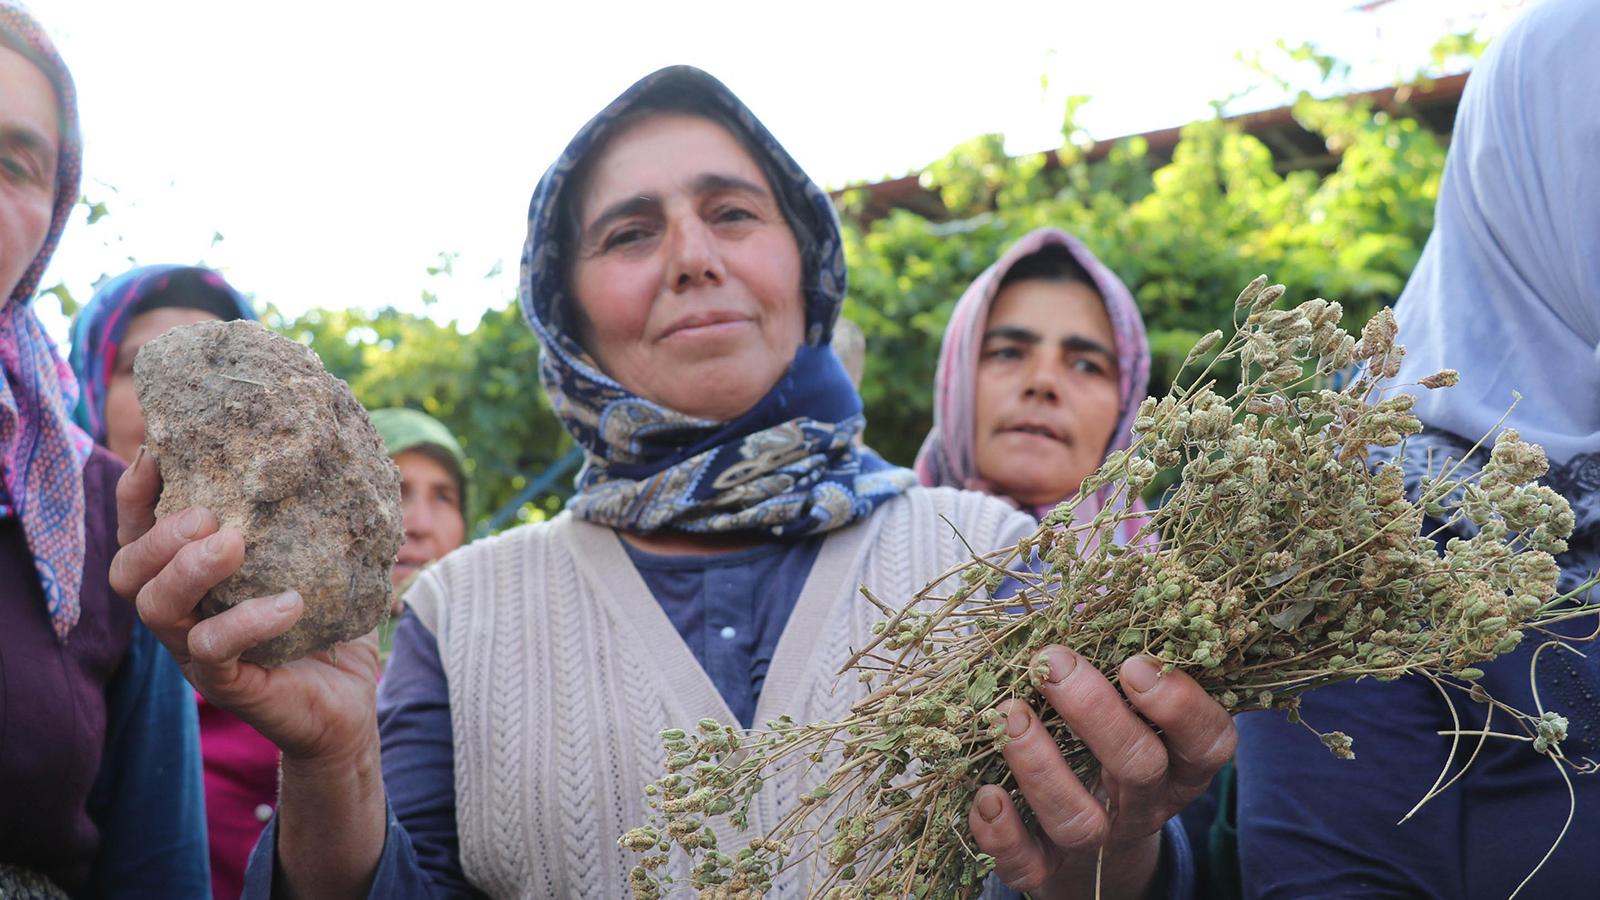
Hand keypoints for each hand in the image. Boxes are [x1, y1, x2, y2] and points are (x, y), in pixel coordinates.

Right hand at [109, 447, 381, 764]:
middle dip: (158, 535)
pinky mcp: (225, 683)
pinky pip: (214, 649)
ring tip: (233, 544)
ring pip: (157, 609)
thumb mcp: (311, 563)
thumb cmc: (323, 626)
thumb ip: (306, 517)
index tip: (156, 454)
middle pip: (129, 573)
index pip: (140, 533)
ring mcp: (195, 653)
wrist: (347, 707)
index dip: (136, 495)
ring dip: (189, 570)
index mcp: (190, 580)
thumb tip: (336, 453)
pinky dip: (246, 621)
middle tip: (208, 514)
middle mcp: (181, 615)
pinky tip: (290, 603)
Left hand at [968, 647, 1235, 899]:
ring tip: (1007, 715)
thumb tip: (1111, 566)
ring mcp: (1098, 841)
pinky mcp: (1048, 873)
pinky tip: (986, 794)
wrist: (1092, 860)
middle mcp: (1145, 804)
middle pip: (1138, 767)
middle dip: (1095, 713)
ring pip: (1081, 819)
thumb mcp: (1129, 703)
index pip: (1207, 740)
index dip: (1180, 705)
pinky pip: (1029, 864)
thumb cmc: (1106, 746)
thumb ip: (1122, 647)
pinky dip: (1004, 833)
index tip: (1134, 664)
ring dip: (1041, 767)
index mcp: (1178, 761)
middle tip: (1053, 664)